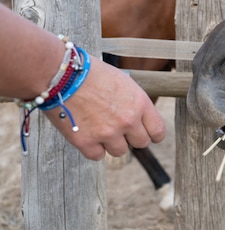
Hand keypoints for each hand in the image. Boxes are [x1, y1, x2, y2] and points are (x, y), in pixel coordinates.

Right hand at [43, 56, 165, 160]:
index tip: (147, 134)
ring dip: (112, 143)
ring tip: (99, 127)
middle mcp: (127, 121)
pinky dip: (92, 148)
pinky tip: (87, 133)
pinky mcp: (86, 142)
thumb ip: (134, 102)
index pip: (158, 131)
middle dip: (132, 137)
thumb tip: (138, 117)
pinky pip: (97, 155)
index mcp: (139, 103)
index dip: (153, 134)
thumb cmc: (92, 73)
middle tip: (119, 129)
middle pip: (141, 143)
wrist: (62, 74)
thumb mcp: (124, 83)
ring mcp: (107, 133)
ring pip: (120, 151)